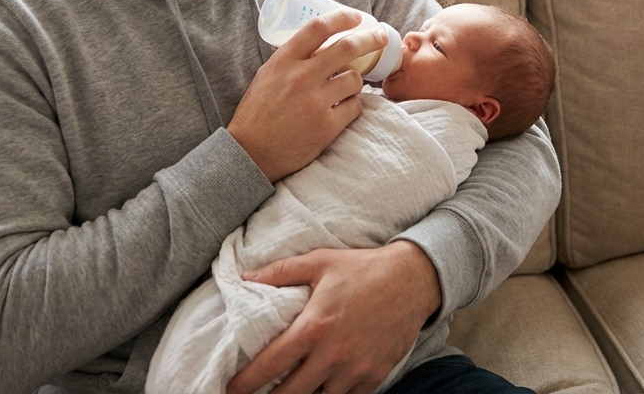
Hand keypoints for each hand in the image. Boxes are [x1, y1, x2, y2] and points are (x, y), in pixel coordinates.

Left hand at [226, 241, 441, 393]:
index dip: (246, 382)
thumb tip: (246, 278)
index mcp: (314, 326)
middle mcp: (333, 354)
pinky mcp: (375, 376)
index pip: (271, 364)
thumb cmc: (363, 269)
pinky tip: (320, 390)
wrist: (412, 280)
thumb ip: (280, 272)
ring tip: (289, 392)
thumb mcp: (319, 262)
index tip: (231, 389)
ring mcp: (356, 369)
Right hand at [229, 9, 389, 181]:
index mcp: (284, 61)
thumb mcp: (267, 76)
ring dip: (354, 82)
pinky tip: (341, 111)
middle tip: (381, 38)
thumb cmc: (257, 113)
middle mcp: (301, 77)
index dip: (342, 18)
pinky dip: (352, 107)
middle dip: (370, 39)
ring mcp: (316, 102)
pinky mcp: (327, 126)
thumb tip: (318, 46)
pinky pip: (355, 107)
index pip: (318, 28)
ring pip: (355, 80)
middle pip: (347, 48)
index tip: (356, 17)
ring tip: (344, 90)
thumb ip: (291, 60)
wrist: (252, 153)